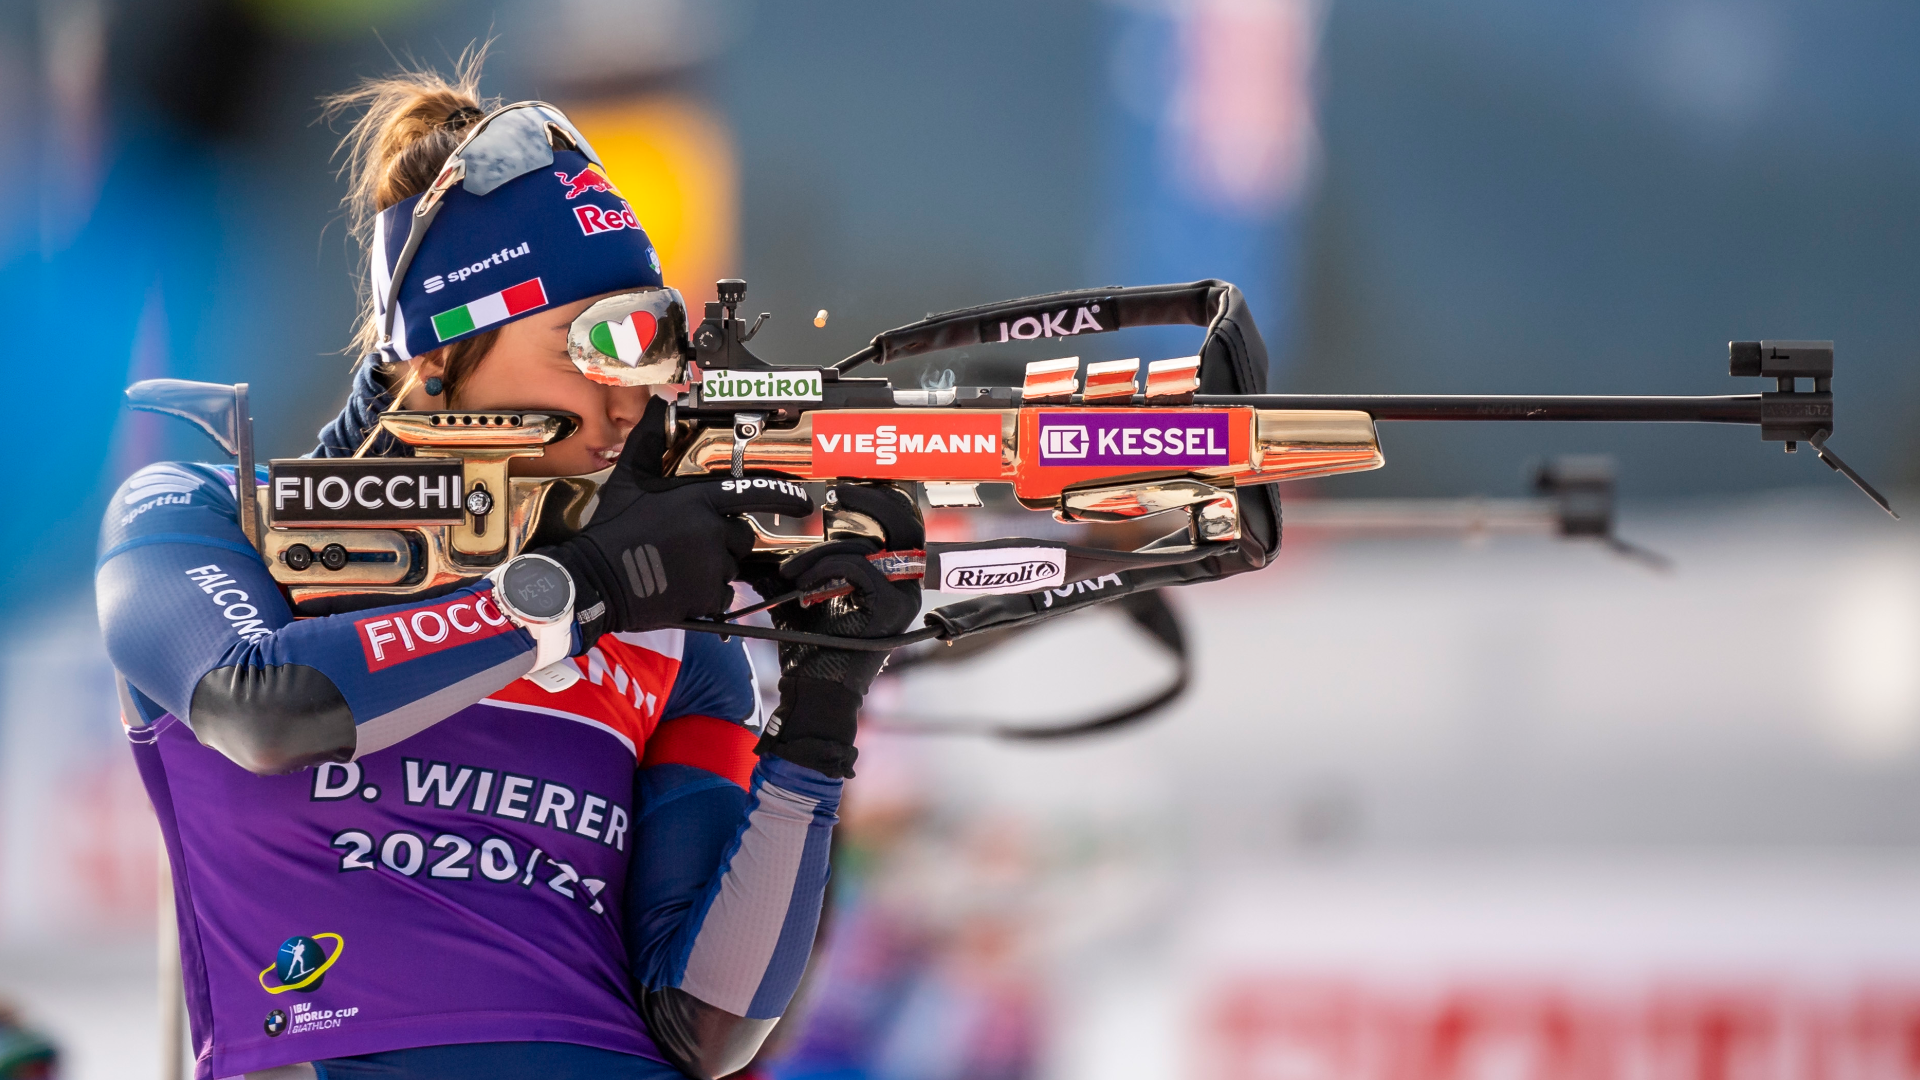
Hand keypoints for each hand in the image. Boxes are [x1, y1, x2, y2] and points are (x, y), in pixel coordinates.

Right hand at [537, 398, 811, 642]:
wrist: (595, 579)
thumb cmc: (612, 529)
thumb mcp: (630, 477)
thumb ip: (651, 438)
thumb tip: (660, 401)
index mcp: (697, 500)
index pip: (752, 493)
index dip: (782, 496)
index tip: (803, 501)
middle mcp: (710, 531)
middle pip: (742, 534)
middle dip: (725, 538)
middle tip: (691, 542)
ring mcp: (711, 565)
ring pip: (733, 565)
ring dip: (715, 565)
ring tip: (679, 564)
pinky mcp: (706, 595)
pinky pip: (725, 594)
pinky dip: (710, 593)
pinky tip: (682, 584)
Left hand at [756, 482, 923, 777]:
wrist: (812, 693)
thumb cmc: (808, 648)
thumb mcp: (801, 593)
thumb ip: (798, 564)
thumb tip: (763, 538)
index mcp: (890, 578)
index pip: (898, 524)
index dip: (875, 502)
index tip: (840, 496)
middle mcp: (906, 585)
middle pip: (905, 522)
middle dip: (872, 501)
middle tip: (839, 496)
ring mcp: (904, 596)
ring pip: (867, 546)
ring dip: (820, 554)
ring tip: (791, 573)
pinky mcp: (893, 607)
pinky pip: (858, 567)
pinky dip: (823, 570)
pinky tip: (801, 589)